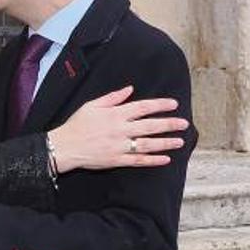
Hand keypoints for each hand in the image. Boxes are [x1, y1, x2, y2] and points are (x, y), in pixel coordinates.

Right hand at [49, 86, 188, 170]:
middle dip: (169, 124)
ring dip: (165, 142)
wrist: (64, 146)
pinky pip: (138, 160)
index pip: (143, 107)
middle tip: (184, 124)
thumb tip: (130, 89)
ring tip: (180, 141)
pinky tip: (165, 159)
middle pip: (150, 126)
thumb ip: (113, 98)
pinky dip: (153, 160)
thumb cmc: (77, 125)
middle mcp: (120, 129)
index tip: (174, 104)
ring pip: (148, 144)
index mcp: (115, 114)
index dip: (160, 105)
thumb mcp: (92, 105)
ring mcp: (119, 146)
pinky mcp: (116, 160)